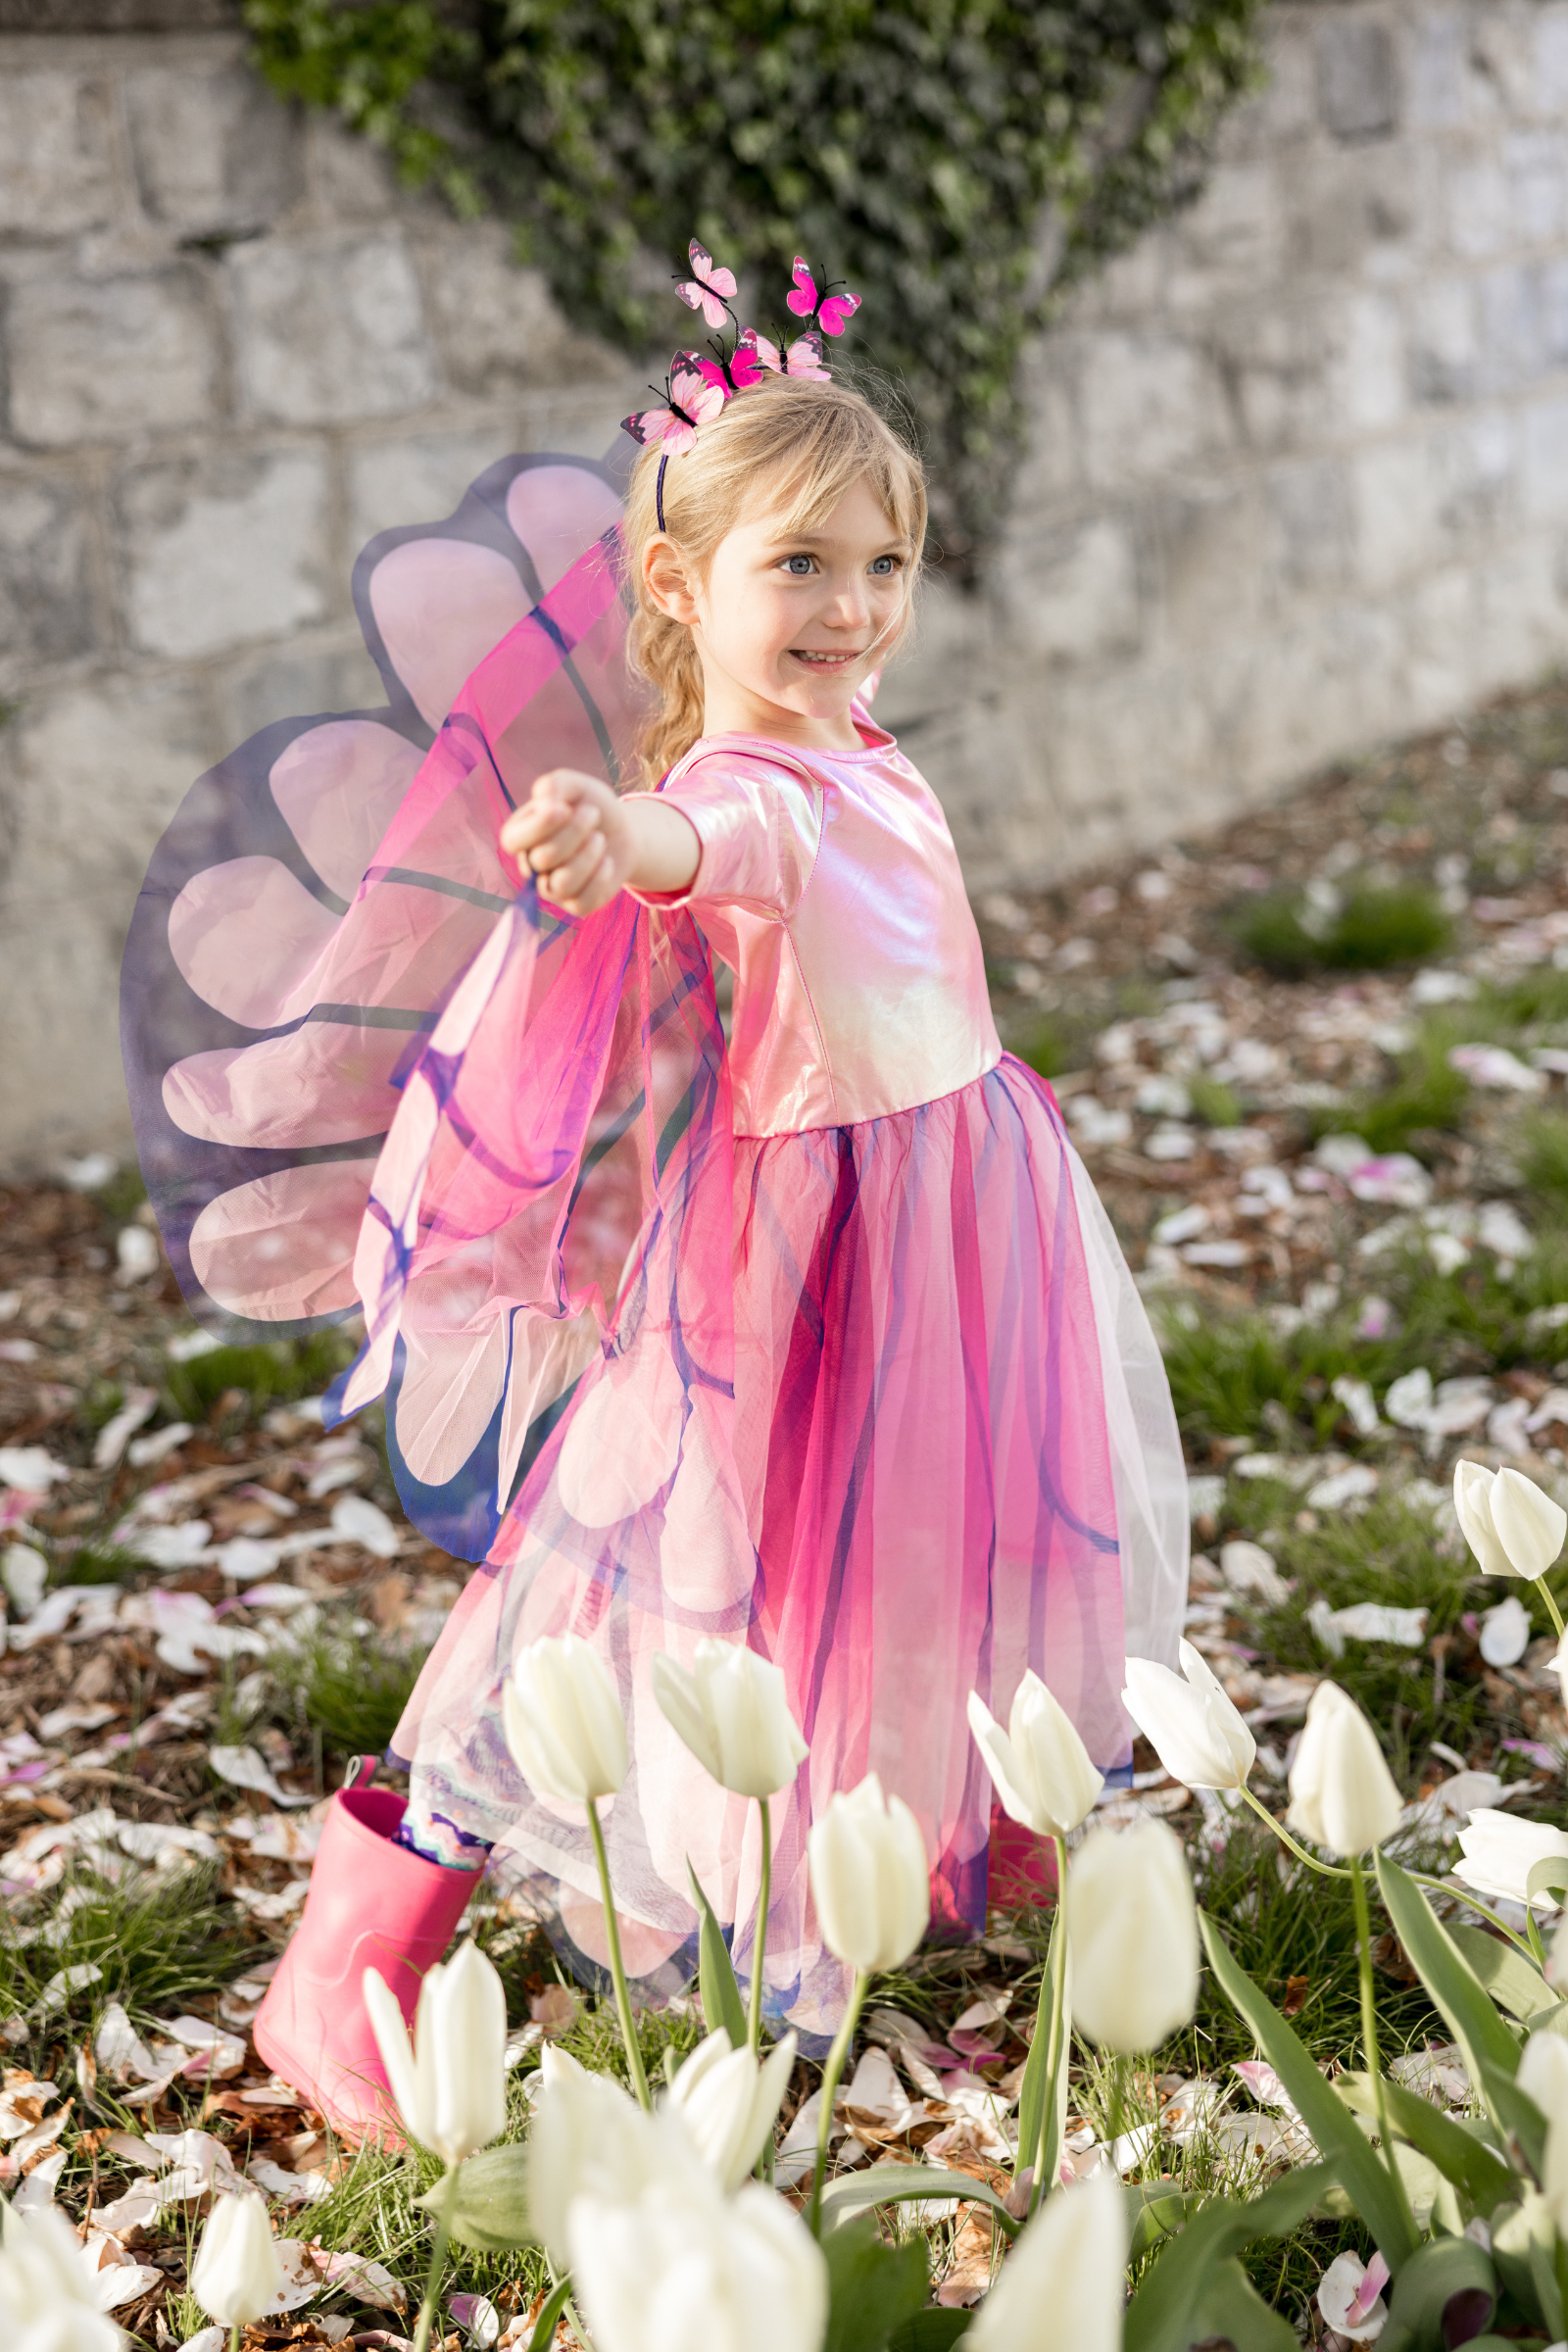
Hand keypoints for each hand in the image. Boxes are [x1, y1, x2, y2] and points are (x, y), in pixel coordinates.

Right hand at [500, 770, 627, 915]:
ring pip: (563, 883)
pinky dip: (600, 879)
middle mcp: (530, 866)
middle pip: (543, 859)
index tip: (565, 807)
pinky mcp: (575, 904)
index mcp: (519, 835)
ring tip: (600, 838)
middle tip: (593, 813)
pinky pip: (582, 903)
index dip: (540, 826)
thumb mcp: (575, 786)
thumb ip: (555, 785)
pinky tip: (608, 862)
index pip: (512, 841)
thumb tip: (544, 802)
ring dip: (589, 856)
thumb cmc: (590, 806)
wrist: (620, 830)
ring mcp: (551, 888)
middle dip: (575, 832)